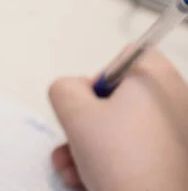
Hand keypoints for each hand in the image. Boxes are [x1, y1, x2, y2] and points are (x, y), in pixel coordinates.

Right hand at [49, 50, 187, 190]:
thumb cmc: (119, 156)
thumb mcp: (74, 112)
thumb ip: (63, 88)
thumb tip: (75, 93)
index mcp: (157, 79)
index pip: (122, 60)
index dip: (97, 81)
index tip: (87, 108)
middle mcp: (176, 102)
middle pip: (118, 100)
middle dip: (84, 125)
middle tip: (70, 144)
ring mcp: (180, 135)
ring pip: (123, 131)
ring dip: (88, 148)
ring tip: (70, 169)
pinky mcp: (178, 163)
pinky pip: (138, 153)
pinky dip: (112, 164)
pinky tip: (88, 180)